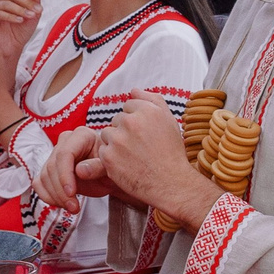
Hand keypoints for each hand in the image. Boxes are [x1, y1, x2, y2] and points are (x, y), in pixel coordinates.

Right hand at [0, 0, 44, 60]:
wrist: (12, 48)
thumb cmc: (21, 31)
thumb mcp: (33, 15)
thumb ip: (35, 0)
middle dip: (26, 2)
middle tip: (36, 10)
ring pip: (6, 3)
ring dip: (20, 9)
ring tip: (30, 16)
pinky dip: (10, 16)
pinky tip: (20, 21)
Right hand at [40, 125, 114, 209]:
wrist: (108, 175)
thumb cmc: (111, 168)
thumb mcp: (111, 168)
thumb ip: (98, 167)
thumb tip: (79, 170)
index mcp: (82, 136)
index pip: (65, 154)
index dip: (65, 174)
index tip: (71, 192)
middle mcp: (65, 142)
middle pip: (53, 166)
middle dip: (61, 191)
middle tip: (74, 206)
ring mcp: (55, 155)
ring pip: (45, 176)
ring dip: (56, 196)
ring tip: (73, 207)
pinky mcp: (49, 169)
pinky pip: (40, 183)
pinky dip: (48, 196)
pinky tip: (62, 204)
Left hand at [75, 95, 216, 225]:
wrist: (170, 183)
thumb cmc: (170, 152)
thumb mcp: (169, 120)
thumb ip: (152, 100)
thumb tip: (133, 90)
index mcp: (147, 110)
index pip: (130, 105)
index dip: (137, 120)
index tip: (145, 133)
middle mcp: (131, 122)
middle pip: (117, 119)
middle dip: (125, 130)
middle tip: (140, 146)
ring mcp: (118, 140)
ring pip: (107, 134)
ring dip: (116, 143)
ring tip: (133, 155)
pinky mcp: (108, 158)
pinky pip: (103, 151)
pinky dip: (111, 158)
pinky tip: (126, 164)